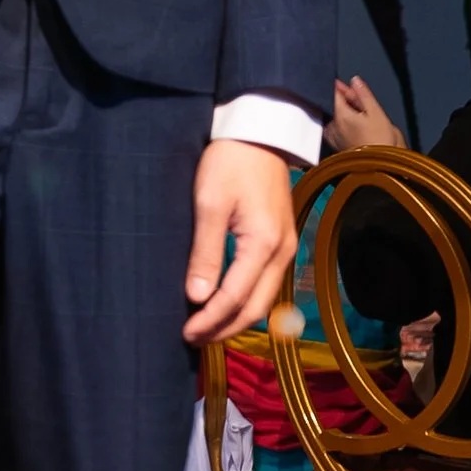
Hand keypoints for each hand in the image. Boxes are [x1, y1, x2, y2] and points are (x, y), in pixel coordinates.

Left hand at [183, 137, 299, 347]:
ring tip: (205, 327)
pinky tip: (224, 303)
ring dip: (235, 318)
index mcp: (264, 244)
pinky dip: (245, 301)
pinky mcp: (281, 241)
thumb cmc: (230, 162)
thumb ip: (205, 252)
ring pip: (264, 299)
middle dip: (224, 328)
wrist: (260, 132)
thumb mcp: (210, 203)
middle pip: (256, 308)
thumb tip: (197, 296)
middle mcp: (282, 251)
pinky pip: (266, 283)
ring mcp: (285, 247)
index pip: (235, 297)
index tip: (186, 332)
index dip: (210, 320)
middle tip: (193, 338)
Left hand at [329, 73, 403, 151]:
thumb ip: (363, 95)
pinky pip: (336, 128)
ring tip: (362, 118)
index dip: (342, 88)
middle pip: (334, 105)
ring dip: (345, 113)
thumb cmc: (380, 141)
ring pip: (335, 117)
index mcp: (339, 115)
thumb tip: (354, 80)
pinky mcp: (335, 146)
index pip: (333, 93)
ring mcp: (332, 137)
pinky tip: (357, 128)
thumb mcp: (376, 112)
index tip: (352, 89)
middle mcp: (332, 126)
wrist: (379, 169)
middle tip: (363, 105)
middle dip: (346, 101)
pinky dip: (343, 124)